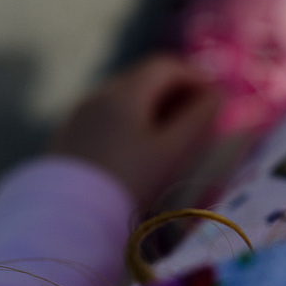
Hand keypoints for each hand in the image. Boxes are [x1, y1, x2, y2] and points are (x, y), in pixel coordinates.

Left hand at [49, 55, 220, 206]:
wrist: (69, 220)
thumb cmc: (129, 181)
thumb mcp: (172, 151)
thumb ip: (198, 118)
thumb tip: (217, 95)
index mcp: (124, 93)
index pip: (165, 66)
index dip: (195, 75)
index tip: (215, 95)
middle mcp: (97, 95)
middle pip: (143, 78)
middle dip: (175, 90)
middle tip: (198, 115)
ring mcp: (79, 115)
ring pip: (124, 98)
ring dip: (153, 106)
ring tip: (173, 134)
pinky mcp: (68, 137)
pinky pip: (106, 116)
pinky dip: (131, 120)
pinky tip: (140, 148)